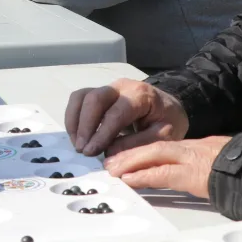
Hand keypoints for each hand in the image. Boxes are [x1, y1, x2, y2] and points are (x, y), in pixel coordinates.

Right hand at [65, 79, 188, 156]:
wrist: (168, 107)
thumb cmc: (167, 120)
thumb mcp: (163, 135)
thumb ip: (138, 144)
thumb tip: (109, 154)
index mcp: (140, 94)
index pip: (115, 113)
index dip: (101, 133)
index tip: (91, 152)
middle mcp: (121, 87)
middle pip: (94, 99)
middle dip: (84, 127)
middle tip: (82, 150)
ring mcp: (108, 88)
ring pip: (81, 97)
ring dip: (75, 122)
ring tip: (78, 144)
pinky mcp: (98, 94)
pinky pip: (79, 100)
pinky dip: (73, 118)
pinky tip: (77, 136)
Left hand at [103, 137, 231, 198]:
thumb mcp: (223, 163)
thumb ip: (209, 167)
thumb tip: (202, 175)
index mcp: (198, 148)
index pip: (164, 148)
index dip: (143, 152)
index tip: (125, 157)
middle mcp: (192, 150)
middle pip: (154, 147)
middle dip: (130, 154)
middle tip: (109, 162)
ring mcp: (191, 160)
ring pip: (154, 156)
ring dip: (130, 162)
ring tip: (112, 170)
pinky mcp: (193, 175)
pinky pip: (162, 174)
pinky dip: (142, 176)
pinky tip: (128, 179)